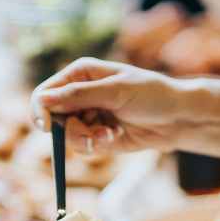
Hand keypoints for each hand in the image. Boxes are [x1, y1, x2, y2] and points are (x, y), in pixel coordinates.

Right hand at [32, 57, 185, 153]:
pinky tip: (115, 136)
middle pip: (54, 119)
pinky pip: (84, 147)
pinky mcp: (98, 135)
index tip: (47, 127)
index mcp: (80, 74)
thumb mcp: (116, 91)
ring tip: (110, 135)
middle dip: (71, 130)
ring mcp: (89, 116)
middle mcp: (80, 94)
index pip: (46, 93)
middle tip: (92, 135)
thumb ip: (79, 95)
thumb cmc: (152, 95)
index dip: (41, 110)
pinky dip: (97, 145)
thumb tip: (43, 100)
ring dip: (87, 139)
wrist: (178, 118)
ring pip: (69, 136)